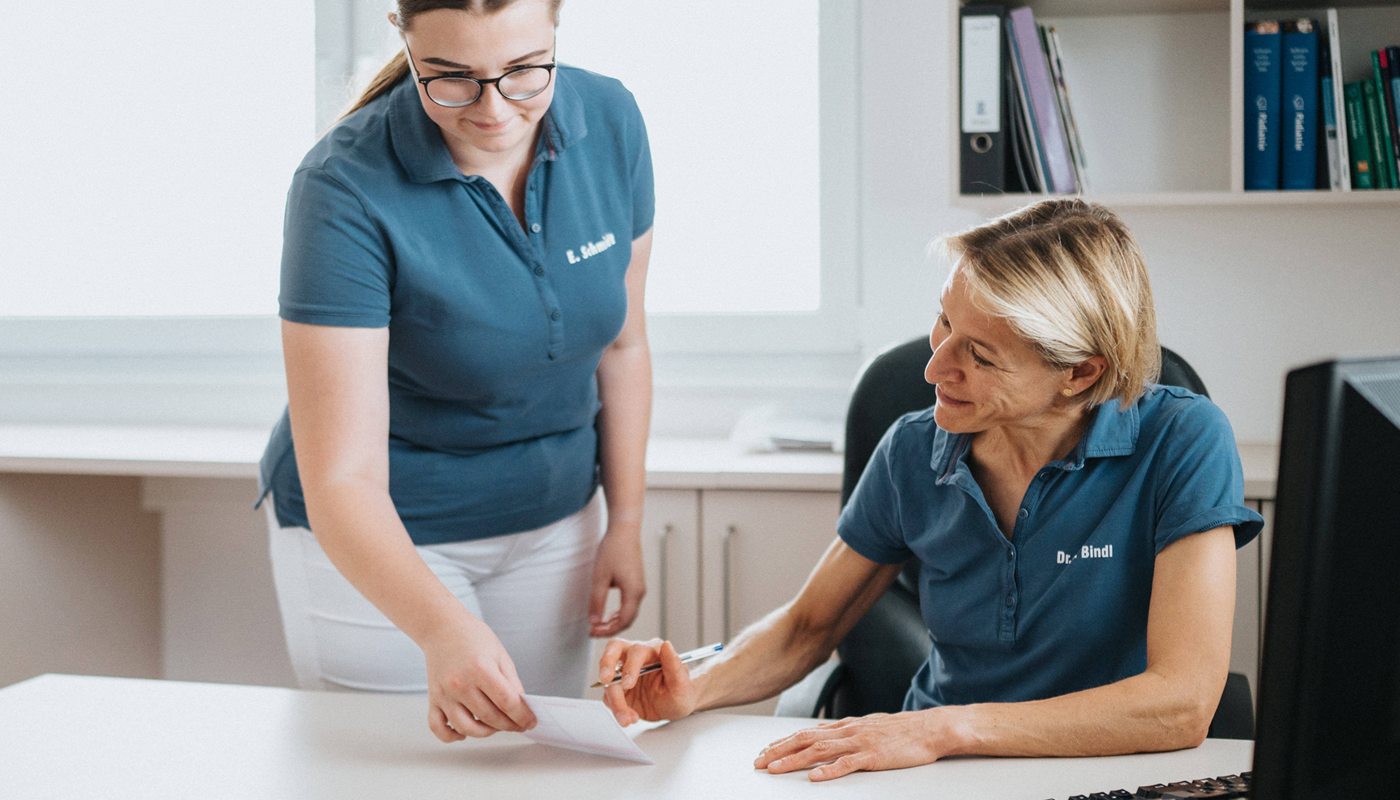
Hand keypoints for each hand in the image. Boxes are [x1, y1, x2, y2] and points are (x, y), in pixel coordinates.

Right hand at [420, 615, 537, 741]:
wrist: (442, 628)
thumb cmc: (474, 639)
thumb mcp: (500, 655)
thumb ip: (512, 682)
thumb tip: (521, 707)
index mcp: (481, 670)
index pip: (507, 702)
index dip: (522, 716)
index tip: (530, 722)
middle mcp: (461, 684)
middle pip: (490, 718)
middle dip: (509, 725)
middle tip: (517, 725)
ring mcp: (444, 694)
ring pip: (467, 728)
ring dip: (486, 733)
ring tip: (496, 726)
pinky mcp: (433, 699)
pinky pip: (438, 728)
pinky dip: (451, 736)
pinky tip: (464, 733)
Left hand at [588, 523, 645, 636]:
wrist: (625, 530)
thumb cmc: (613, 550)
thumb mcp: (599, 577)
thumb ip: (596, 601)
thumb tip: (593, 621)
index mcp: (633, 592)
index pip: (623, 621)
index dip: (607, 630)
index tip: (592, 632)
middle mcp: (640, 592)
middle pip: (628, 620)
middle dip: (611, 628)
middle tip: (593, 631)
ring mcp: (639, 587)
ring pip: (630, 613)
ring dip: (615, 621)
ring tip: (598, 624)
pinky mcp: (636, 583)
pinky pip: (630, 604)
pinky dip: (619, 613)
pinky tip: (609, 614)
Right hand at [598, 638, 699, 725]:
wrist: (674, 708)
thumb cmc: (681, 693)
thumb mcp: (682, 684)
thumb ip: (675, 665)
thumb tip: (667, 645)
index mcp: (653, 651)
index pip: (637, 651)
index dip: (630, 666)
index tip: (629, 683)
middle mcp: (636, 657)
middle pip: (614, 649)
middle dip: (606, 663)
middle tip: (606, 680)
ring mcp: (624, 672)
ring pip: (609, 680)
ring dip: (615, 702)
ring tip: (627, 719)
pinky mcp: (618, 688)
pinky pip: (609, 696)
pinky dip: (616, 709)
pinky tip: (629, 717)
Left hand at [754, 709, 956, 781]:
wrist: (930, 728)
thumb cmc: (901, 730)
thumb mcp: (867, 725)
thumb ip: (844, 730)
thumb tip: (821, 732)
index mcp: (845, 726)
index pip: (805, 733)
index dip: (783, 742)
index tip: (764, 750)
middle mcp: (848, 731)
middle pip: (805, 739)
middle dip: (779, 750)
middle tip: (758, 762)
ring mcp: (860, 743)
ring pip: (820, 750)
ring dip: (795, 760)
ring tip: (775, 768)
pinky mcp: (874, 756)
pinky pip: (848, 764)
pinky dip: (830, 770)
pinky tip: (815, 777)